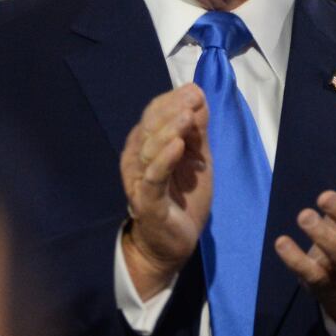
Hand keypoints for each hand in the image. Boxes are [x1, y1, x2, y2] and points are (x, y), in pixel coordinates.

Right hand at [119, 83, 211, 296]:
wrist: (171, 243)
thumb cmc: (182, 199)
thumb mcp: (197, 159)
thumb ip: (197, 131)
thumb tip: (198, 97)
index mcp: (146, 146)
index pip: (153, 115)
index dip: (172, 101)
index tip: (195, 91)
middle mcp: (136, 159)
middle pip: (149, 127)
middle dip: (171, 110)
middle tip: (192, 98)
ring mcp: (139, 180)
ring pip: (149, 149)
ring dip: (168, 130)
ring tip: (186, 116)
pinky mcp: (146, 201)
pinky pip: (152, 177)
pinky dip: (164, 160)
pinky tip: (177, 145)